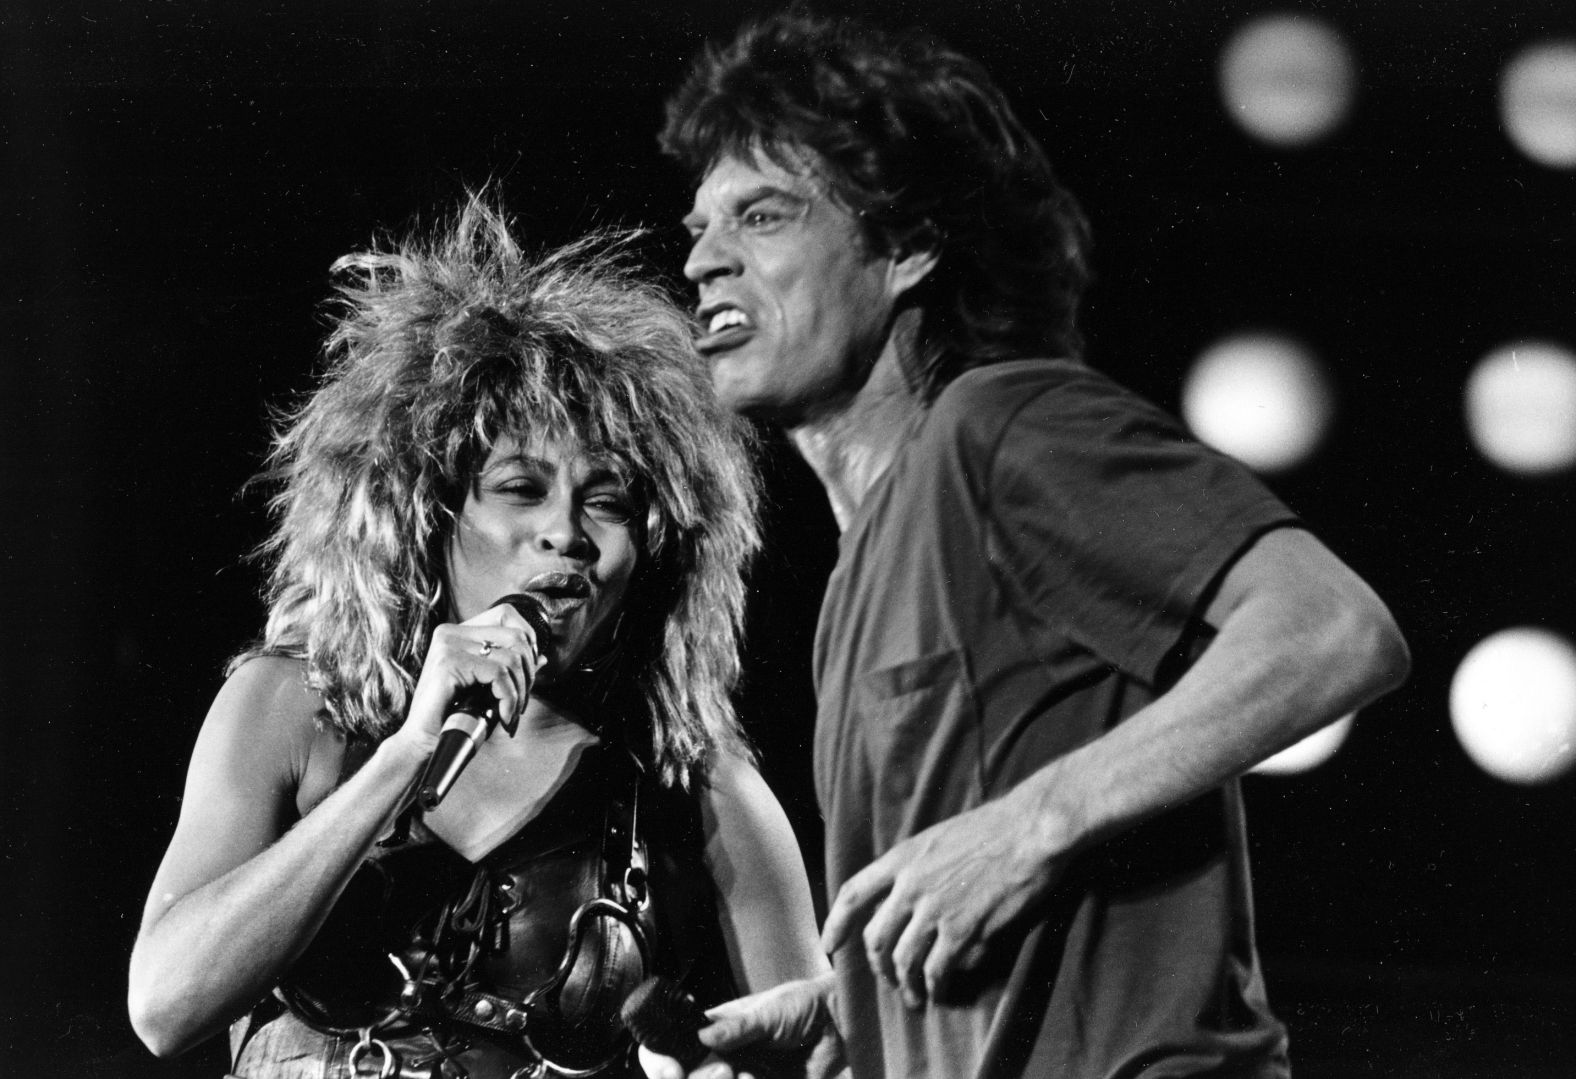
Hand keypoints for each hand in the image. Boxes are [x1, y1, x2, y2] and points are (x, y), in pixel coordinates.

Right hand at [394, 600, 545, 753]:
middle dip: (528, 674)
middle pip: (515, 636)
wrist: (423, 743)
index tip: (528, 673)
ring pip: (511, 658)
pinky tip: (503, 717)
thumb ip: (511, 670)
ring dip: (519, 692)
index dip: (527, 639)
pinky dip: (509, 699)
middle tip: (520, 702)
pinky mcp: (449, 663)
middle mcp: (450, 633)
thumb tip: (542, 658)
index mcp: (457, 633)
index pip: (506, 614)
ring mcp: (448, 645)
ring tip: (511, 714)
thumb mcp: (488, 689)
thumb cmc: (454, 717)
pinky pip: (499, 674)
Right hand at [637, 974, 845, 1078]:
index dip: (660, 1063)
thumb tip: (703, 1039)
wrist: (841, 1027)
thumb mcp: (770, 1011)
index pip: (666, 1048)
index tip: (672, 1072)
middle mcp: (719, 1059)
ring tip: (748, 1077)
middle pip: (685, 1078)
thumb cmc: (804, 1007)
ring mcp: (740, 1078)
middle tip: (726, 1071)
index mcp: (711, 1032)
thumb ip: (738, 1027)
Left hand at [820, 794, 1070, 1007]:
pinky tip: (940, 993)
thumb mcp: (939, 838)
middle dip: (879, 965)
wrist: (1030, 829)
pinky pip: (937, 969)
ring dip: (907, 985)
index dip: (835, 924)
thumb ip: (917, 870)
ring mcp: (935, 909)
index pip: (852, 894)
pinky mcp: (963, 929)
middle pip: (876, 937)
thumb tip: (909, 907)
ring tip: (916, 998)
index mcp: (902, 858)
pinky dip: (936, 987)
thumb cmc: (993, 828)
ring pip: (904, 960)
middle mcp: (910, 885)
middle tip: (891, 979)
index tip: (829, 946)